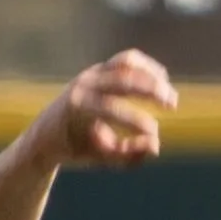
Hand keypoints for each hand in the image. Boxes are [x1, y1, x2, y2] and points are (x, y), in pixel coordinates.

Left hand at [36, 49, 176, 168]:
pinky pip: (127, 60)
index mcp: (77, 108)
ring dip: (152, 74)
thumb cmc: (76, 149)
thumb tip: (155, 145)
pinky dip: (146, 67)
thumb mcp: (101, 159)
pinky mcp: (100, 69)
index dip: (135, 121)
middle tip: (173, 104)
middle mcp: (83, 85)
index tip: (154, 134)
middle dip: (151, 90)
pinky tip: (162, 79)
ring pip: (127, 62)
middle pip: (123, 79)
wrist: (47, 132)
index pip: (110, 109)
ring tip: (169, 93)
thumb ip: (127, 156)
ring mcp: (91, 73)